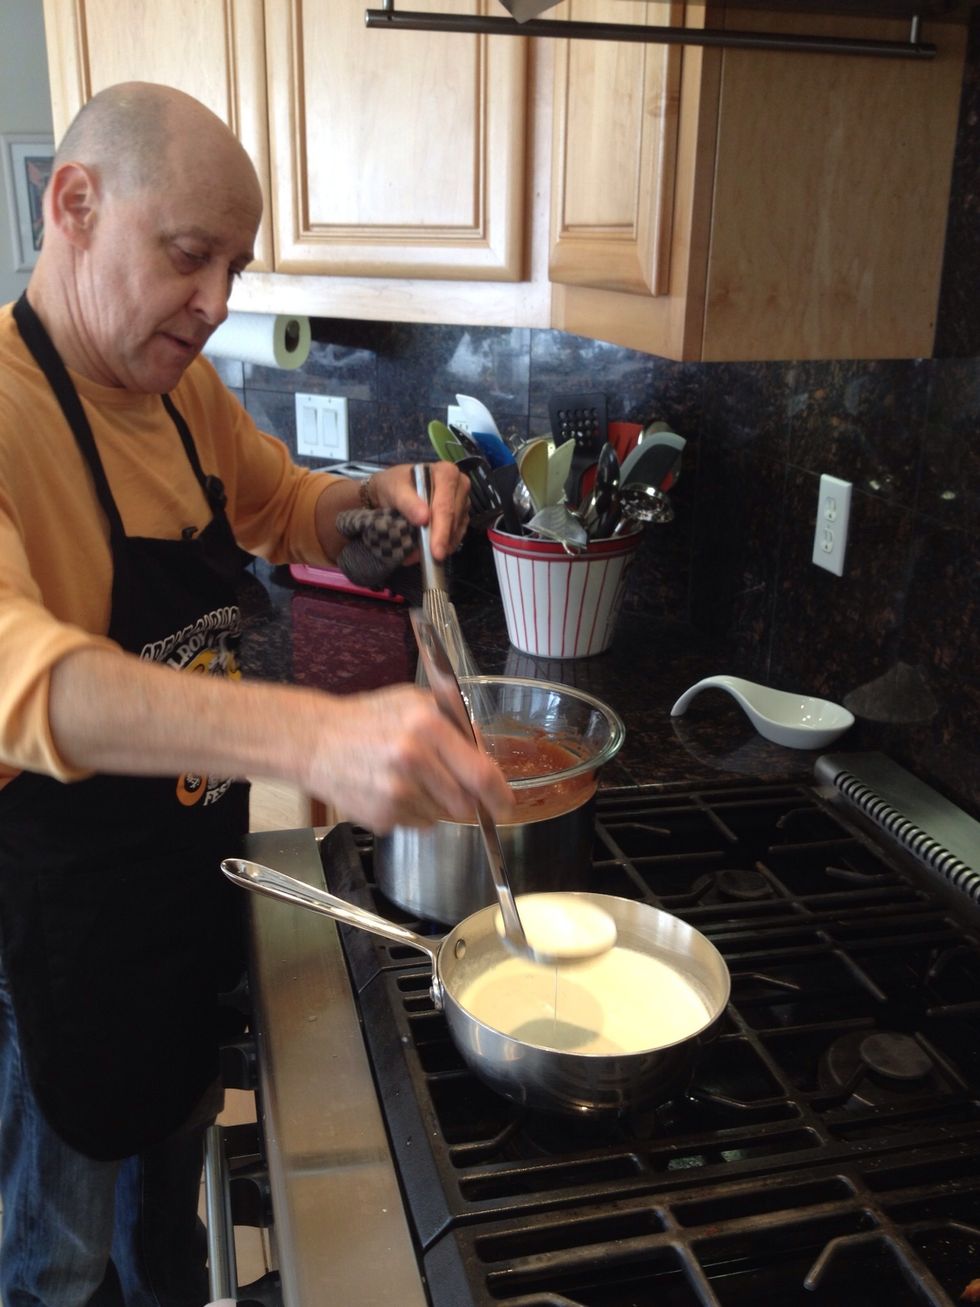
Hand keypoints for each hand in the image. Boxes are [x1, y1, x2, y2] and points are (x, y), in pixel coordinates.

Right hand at [305, 684, 513, 833]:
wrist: (315, 741)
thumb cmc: (367, 719)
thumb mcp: (413, 702)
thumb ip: (453, 722)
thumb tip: (484, 750)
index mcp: (428, 725)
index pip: (480, 773)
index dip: (499, 795)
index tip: (506, 805)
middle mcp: (414, 759)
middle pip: (464, 803)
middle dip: (464, 800)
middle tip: (447, 787)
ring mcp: (396, 791)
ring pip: (442, 816)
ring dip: (435, 804)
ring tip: (406, 780)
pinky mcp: (382, 815)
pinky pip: (418, 824)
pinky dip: (412, 813)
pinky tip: (390, 790)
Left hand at [369, 462, 469, 559]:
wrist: (393, 491)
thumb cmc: (394, 486)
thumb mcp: (394, 489)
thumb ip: (407, 502)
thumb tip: (424, 518)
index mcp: (446, 473)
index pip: (446, 504)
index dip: (441, 529)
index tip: (435, 550)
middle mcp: (460, 485)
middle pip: (454, 518)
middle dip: (441, 540)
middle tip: (430, 559)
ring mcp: (463, 502)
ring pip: (457, 529)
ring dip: (442, 545)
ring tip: (423, 556)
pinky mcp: (462, 517)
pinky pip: (458, 535)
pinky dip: (445, 546)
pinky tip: (431, 552)